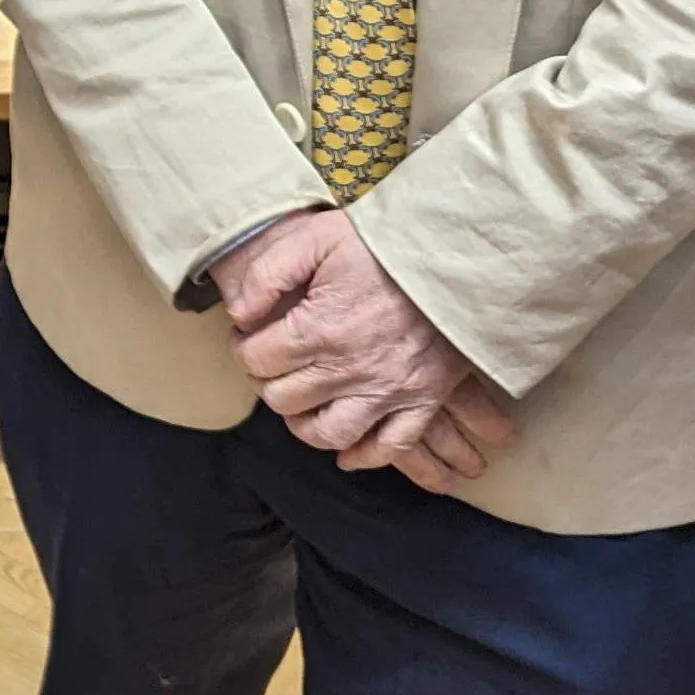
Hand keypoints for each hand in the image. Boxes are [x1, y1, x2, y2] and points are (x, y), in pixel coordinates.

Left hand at [217, 209, 517, 477]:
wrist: (456, 255)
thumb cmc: (385, 244)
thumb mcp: (316, 238)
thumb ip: (267, 274)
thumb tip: (239, 314)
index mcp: (318, 329)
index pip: (256, 360)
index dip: (243, 348)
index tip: (248, 337)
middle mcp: (349, 370)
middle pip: (284, 400)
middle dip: (269, 382)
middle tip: (274, 365)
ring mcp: (388, 390)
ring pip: (330, 435)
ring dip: (306, 427)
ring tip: (302, 406)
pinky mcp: (423, 399)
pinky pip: (391, 447)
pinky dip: (366, 456)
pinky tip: (347, 450)